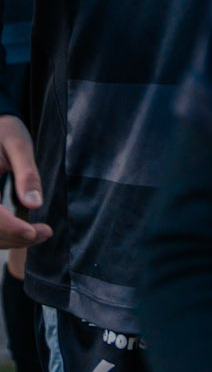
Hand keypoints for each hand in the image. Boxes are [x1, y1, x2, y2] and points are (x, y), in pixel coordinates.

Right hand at [0, 116, 49, 250]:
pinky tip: (24, 232)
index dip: (12, 229)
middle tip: (45, 233)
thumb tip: (35, 204)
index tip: (34, 232)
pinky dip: (5, 234)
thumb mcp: (19, 145)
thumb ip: (26, 174)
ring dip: (11, 240)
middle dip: (16, 237)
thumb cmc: (5, 131)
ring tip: (40, 234)